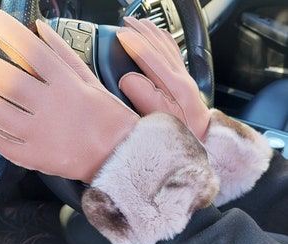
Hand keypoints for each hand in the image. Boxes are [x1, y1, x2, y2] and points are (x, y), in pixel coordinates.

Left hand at [0, 9, 138, 182]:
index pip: (31, 49)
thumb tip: (41, 30)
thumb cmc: (109, 119)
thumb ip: (65, 55)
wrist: (119, 156)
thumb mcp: (92, 82)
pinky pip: (1, 142)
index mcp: (69, 86)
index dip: (5, 29)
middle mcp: (53, 108)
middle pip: (5, 79)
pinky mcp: (36, 157)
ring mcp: (42, 135)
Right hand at [117, 17, 209, 139]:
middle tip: (128, 21)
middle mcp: (181, 77)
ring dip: (153, 33)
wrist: (204, 139)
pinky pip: (175, 54)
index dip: (135, 43)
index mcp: (174, 85)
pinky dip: (166, 42)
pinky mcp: (186, 82)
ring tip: (142, 23)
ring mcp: (185, 78)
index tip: (121, 33)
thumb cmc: (182, 133)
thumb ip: (144, 96)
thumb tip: (128, 78)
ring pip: (168, 48)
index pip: (150, 56)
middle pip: (160, 47)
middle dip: (143, 31)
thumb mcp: (160, 118)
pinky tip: (161, 38)